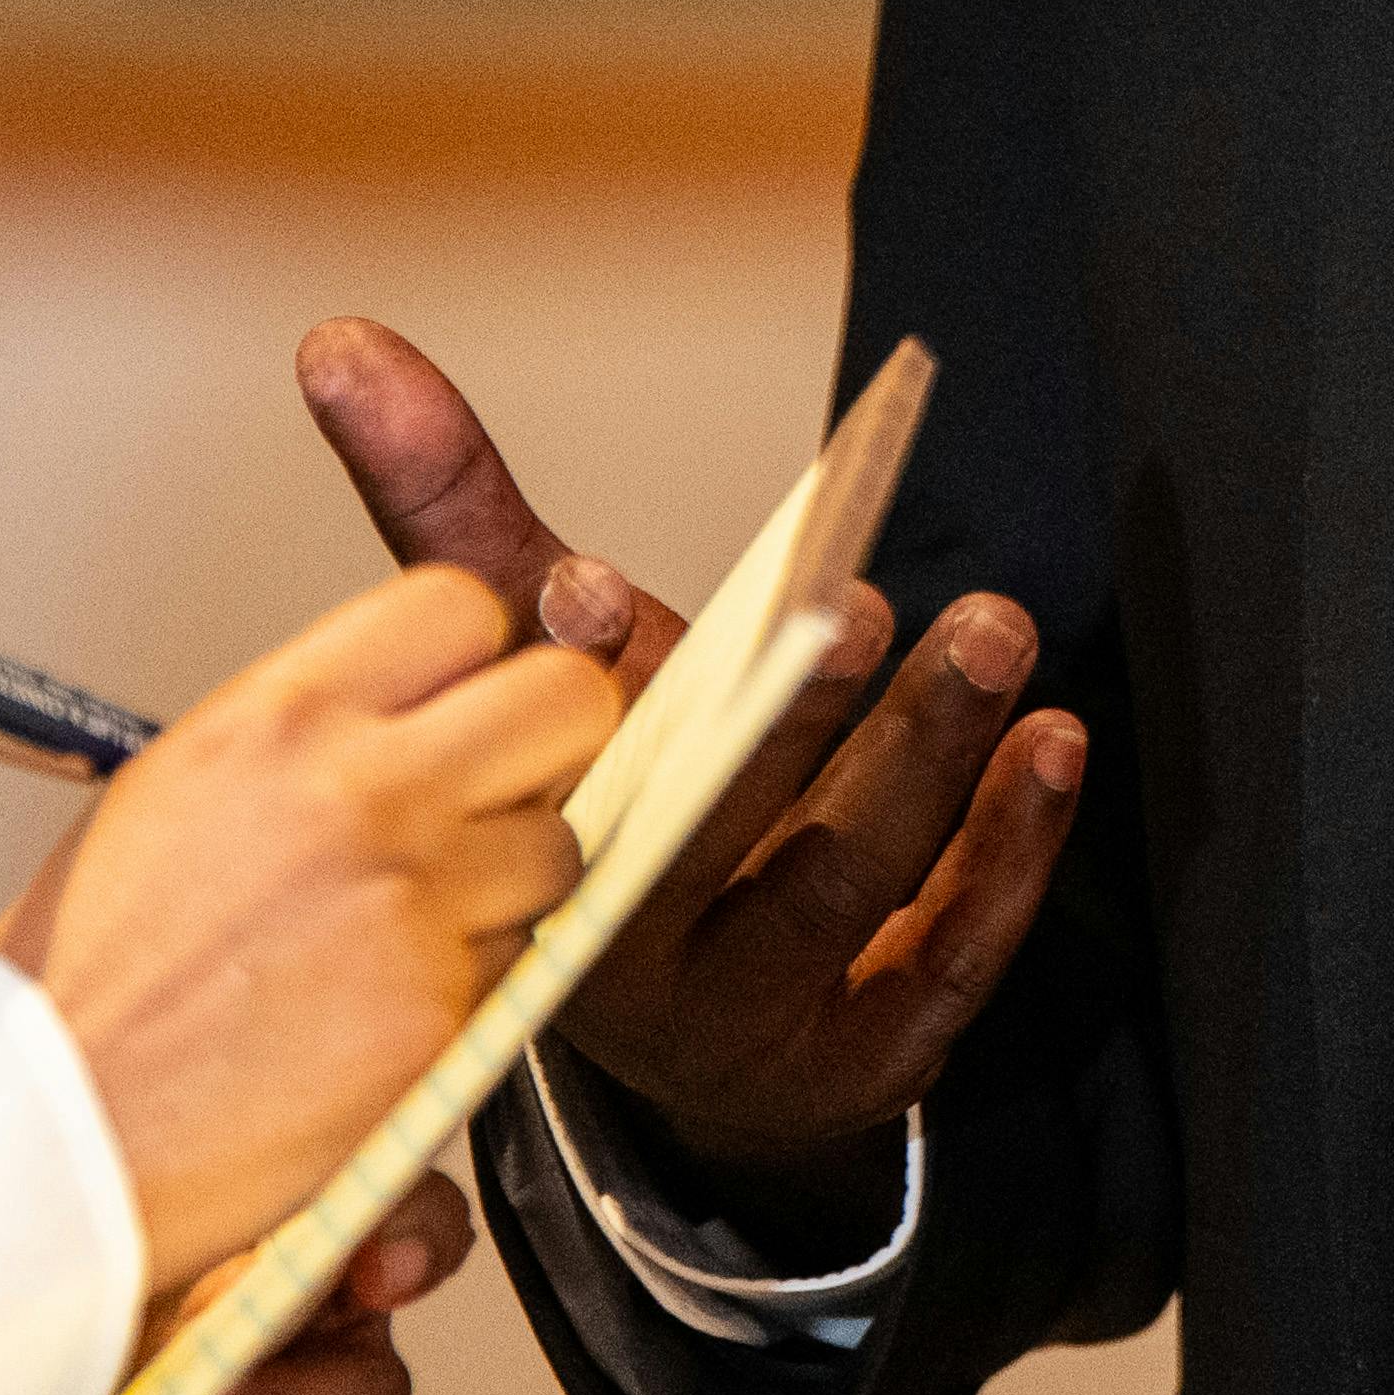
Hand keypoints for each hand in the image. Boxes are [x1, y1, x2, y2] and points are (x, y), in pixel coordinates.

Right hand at [0, 564, 614, 1286]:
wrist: (51, 1127)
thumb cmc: (101, 970)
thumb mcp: (184, 787)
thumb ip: (314, 735)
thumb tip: (429, 708)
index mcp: (279, 715)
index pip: (463, 606)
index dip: (483, 657)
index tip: (467, 704)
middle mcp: (357, 788)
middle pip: (566, 703)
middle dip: (553, 749)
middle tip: (506, 802)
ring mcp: (409, 901)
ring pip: (560, 851)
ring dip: (516, 890)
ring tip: (415, 933)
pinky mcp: (437, 1013)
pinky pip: (522, 972)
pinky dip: (478, 994)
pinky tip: (385, 1014)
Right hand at [296, 314, 1083, 1185]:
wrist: (709, 1004)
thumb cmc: (621, 786)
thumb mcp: (543, 660)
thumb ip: (452, 510)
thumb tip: (344, 341)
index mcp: (522, 869)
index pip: (543, 780)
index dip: (574, 684)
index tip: (592, 586)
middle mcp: (625, 971)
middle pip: (706, 837)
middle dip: (784, 723)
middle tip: (850, 607)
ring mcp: (754, 1021)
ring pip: (841, 886)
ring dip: (923, 753)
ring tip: (991, 632)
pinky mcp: (875, 1054)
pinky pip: (952, 952)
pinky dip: (1009, 847)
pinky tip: (1049, 743)